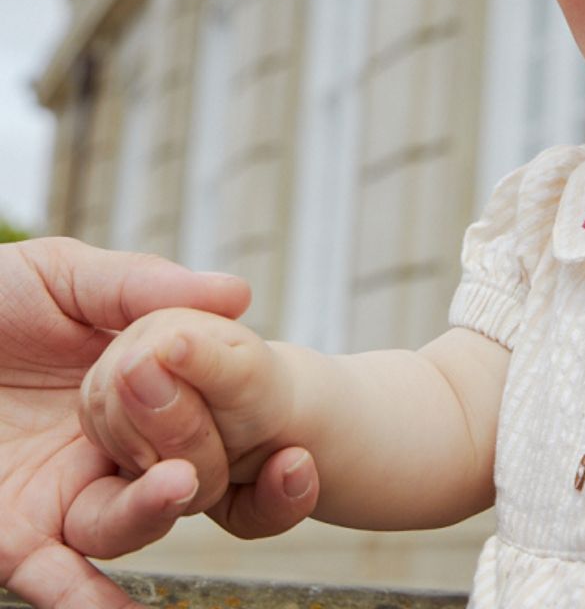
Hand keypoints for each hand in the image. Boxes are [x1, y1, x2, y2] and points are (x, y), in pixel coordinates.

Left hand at [0, 238, 316, 608]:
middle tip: (209, 451)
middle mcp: (109, 447)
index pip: (209, 414)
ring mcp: (62, 492)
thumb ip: (148, 286)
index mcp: (136, 386)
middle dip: (208, 469)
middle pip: (181, 474)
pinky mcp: (13, 531)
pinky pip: (54, 576)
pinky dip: (87, 601)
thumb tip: (240, 295)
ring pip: (128, 523)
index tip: (287, 431)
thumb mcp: (70, 277)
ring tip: (179, 485)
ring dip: (155, 514)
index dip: (248, 423)